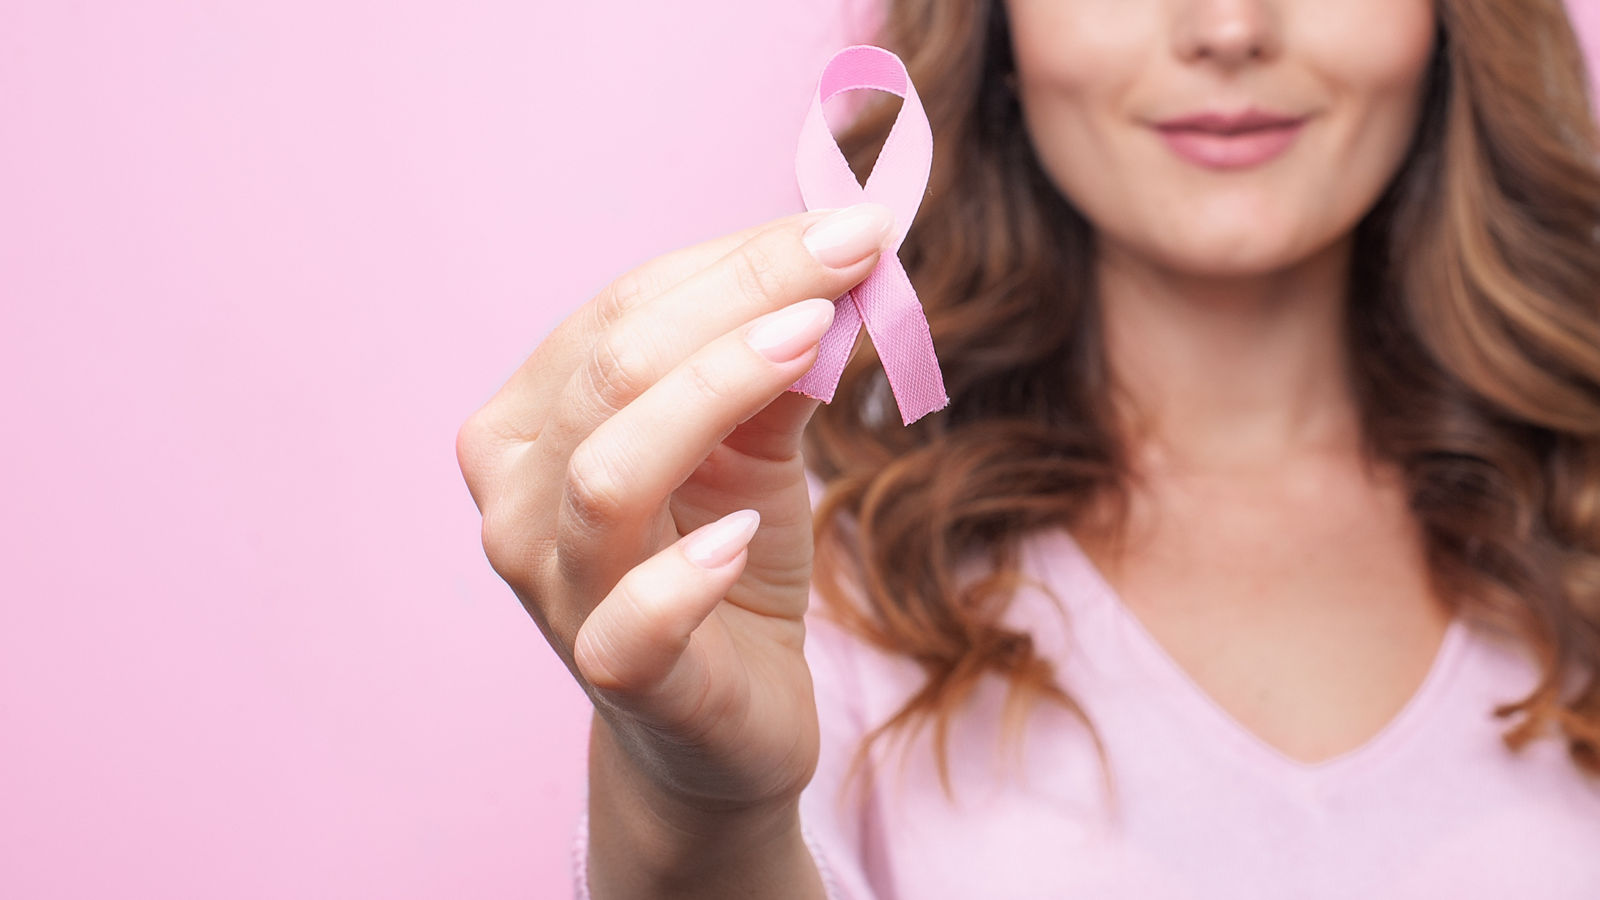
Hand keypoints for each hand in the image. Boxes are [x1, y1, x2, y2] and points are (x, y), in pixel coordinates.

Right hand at [457, 202, 894, 814]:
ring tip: (813, 344)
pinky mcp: (615, 674)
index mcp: (536, 418)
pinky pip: (632, 620)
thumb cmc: (726, 562)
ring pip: (609, 473)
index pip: (623, 310)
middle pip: (613, 370)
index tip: (850, 226)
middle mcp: (518, 496)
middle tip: (857, 254)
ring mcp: (556, 588)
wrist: (722, 720)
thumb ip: (776, 367)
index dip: (739, 261)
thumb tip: (841, 264)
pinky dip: (688, 575)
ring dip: (715, 393)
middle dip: (743, 297)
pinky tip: (746, 536)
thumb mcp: (755, 448)